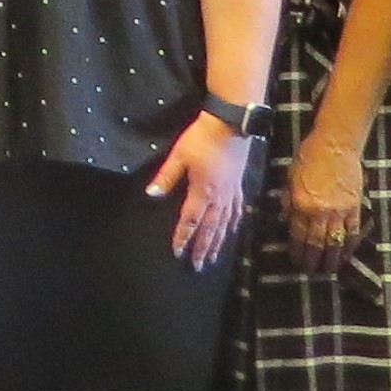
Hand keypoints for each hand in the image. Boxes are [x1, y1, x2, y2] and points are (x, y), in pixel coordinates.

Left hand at [150, 113, 252, 267]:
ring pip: (224, 224)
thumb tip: (151, 194)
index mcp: (202, 191)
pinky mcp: (239, 186)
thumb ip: (166, 176)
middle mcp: (219, 197)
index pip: (190, 220)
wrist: (231, 124)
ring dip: (218, 242)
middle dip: (203, 248)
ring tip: (213, 257)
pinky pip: (237, 212)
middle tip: (198, 266)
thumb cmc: (202, 138)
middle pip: (209, 229)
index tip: (178, 253)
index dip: (183, 237)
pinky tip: (232, 232)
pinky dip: (233, 225)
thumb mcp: (179, 155)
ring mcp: (232, 193)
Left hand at [280, 132, 366, 275]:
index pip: (298, 236)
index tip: (296, 262)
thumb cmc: (308, 158)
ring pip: (335, 243)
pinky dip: (349, 247)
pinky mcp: (355, 208)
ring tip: (329, 270)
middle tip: (311, 272)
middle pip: (316, 244)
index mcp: (301, 204)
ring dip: (332, 259)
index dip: (297, 252)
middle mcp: (320, 212)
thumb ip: (288, 202)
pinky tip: (346, 255)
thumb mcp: (290, 179)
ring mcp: (340, 211)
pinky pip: (353, 233)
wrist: (335, 144)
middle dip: (313, 261)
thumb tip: (286, 221)